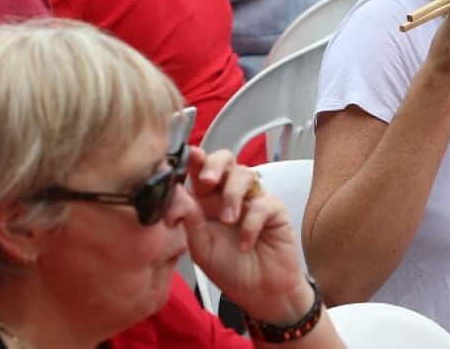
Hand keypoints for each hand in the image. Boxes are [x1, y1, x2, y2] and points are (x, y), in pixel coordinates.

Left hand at [181, 147, 313, 325]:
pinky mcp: (274, 210)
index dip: (193, 159)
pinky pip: (262, 203)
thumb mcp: (200, 247)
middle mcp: (229, 196)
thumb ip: (189, 219)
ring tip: (228, 221)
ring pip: (244, 174)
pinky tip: (246, 244)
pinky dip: (251, 224)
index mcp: (206, 202)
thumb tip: (175, 193)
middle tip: (207, 182)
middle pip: (225, 161)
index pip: (198, 171)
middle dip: (215, 165)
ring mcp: (253, 200)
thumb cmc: (230, 270)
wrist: (261, 293)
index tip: (187, 155)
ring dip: (232, 196)